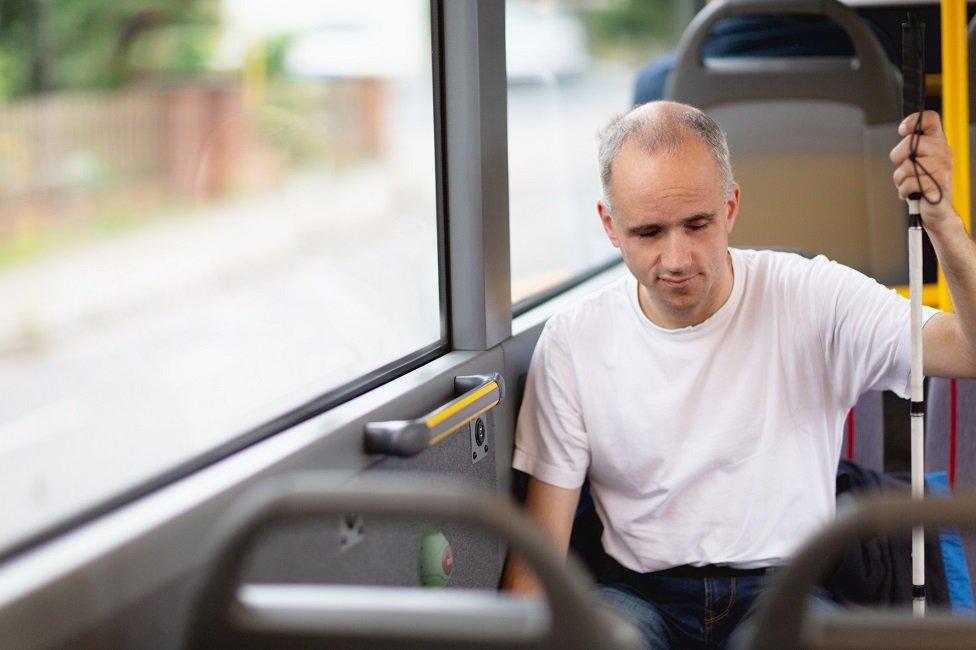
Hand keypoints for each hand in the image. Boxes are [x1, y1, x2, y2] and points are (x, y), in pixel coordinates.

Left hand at [890, 110, 955, 228]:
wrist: (936, 212)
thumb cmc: (923, 186)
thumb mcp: (916, 163)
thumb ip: (911, 148)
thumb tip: (904, 132)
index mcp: (938, 143)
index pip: (931, 119)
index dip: (914, 120)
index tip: (902, 130)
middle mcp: (943, 152)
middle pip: (910, 142)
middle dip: (898, 158)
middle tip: (904, 169)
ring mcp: (942, 168)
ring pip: (906, 165)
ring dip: (900, 179)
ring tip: (909, 184)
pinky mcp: (937, 184)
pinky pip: (909, 182)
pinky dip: (904, 190)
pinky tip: (911, 193)